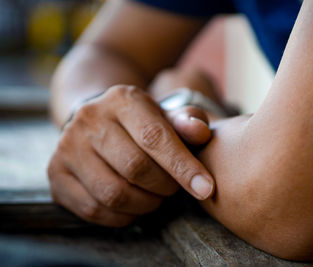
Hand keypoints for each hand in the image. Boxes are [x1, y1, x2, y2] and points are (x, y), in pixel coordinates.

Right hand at [48, 85, 213, 226]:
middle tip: (173, 188)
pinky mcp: (56, 175)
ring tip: (155, 196)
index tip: (206, 190)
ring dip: (145, 204)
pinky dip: (123, 216)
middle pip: (135, 168)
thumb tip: (201, 132)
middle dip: (164, 187)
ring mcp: (67, 148)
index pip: (155, 138)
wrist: (96, 121)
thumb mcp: (165, 115)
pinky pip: (94, 210)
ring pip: (114, 194)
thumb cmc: (140, 123)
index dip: (183, 167)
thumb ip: (187, 122)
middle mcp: (89, 120)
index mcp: (121, 100)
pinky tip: (135, 206)